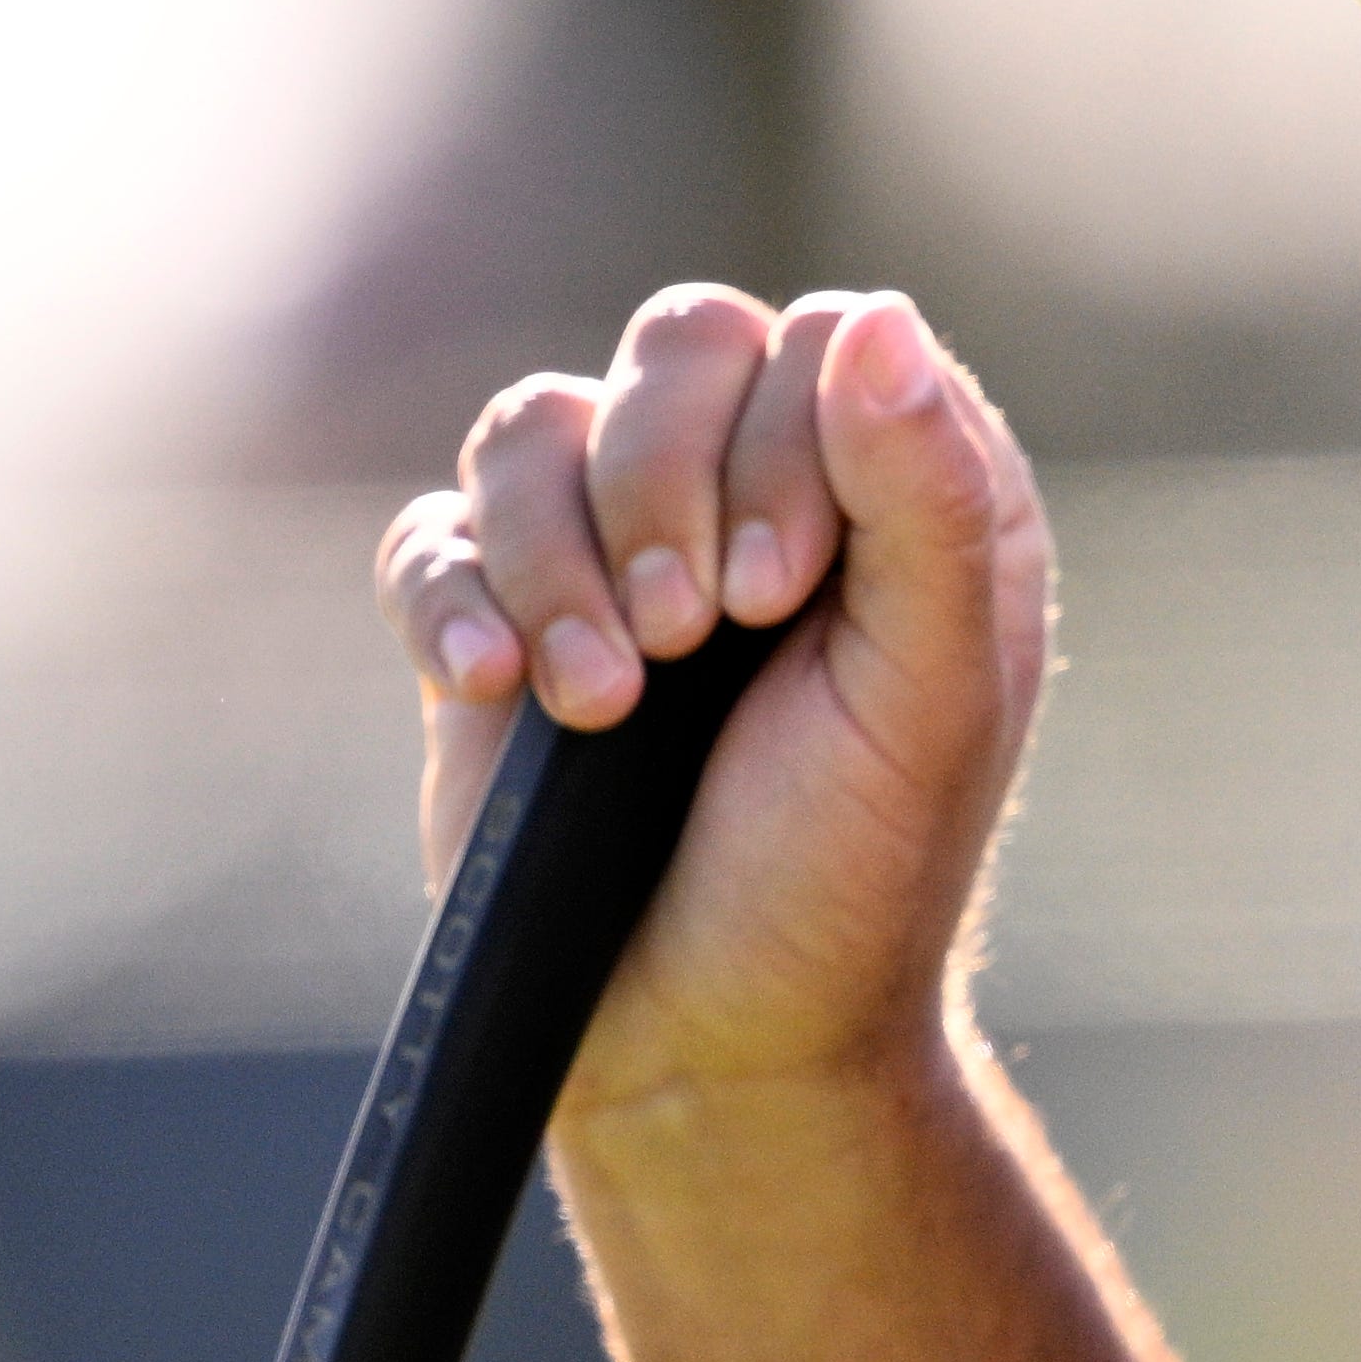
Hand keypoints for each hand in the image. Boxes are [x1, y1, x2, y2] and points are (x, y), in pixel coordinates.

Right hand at [387, 282, 1060, 1119]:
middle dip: (665, 484)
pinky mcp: (495, 627)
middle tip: (691, 639)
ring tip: (602, 702)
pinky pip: (434, 539)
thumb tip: (879, 319)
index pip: (817, 344)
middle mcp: (752, 490)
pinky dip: (454, 600)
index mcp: (890, 490)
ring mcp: (609, 552)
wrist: (718, 1041)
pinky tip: (500, 690)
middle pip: (676, 346)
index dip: (781, 443)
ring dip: (559, 553)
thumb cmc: (850, 872)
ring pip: (539, 426)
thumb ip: (926, 503)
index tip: (780, 598)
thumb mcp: (926, 695)